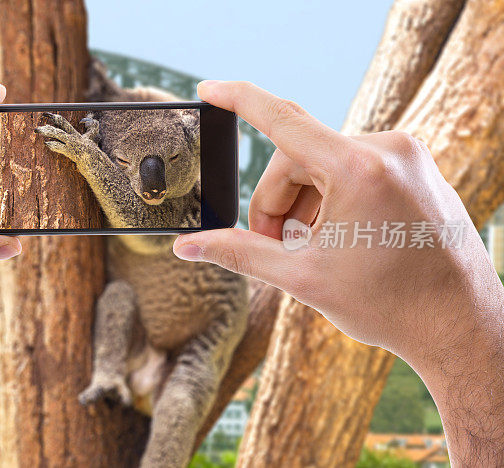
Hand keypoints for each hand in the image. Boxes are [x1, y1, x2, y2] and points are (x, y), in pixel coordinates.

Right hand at [173, 81, 503, 464]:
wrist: (460, 325)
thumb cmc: (391, 305)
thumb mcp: (302, 278)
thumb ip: (238, 253)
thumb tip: (188, 247)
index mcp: (359, 169)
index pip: (283, 119)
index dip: (239, 100)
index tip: (210, 87)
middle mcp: (387, 149)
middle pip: (297, 159)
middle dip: (276, 204)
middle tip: (275, 248)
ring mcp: (406, 156)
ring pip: (323, 165)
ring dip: (304, 205)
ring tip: (313, 250)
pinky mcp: (414, 167)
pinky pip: (352, 168)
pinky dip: (332, 198)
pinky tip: (337, 238)